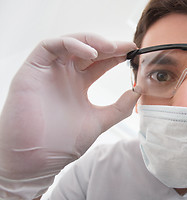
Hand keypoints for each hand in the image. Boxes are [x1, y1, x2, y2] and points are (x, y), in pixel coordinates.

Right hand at [0, 33, 139, 199]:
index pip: (100, 62)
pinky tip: (91, 53)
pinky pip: (50, 46)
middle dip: (109, 46)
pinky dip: (71, 44)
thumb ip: (120, 107)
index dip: (116, 55)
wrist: (38, 159)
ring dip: (92, 41)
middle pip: (89, 50)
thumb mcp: (100, 121)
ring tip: (112, 48)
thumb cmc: (64, 142)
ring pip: (71, 43)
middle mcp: (64, 75)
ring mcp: (49, 71)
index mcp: (78, 85)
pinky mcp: (33, 69)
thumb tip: (139, 91)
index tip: (133, 53)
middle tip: (128, 46)